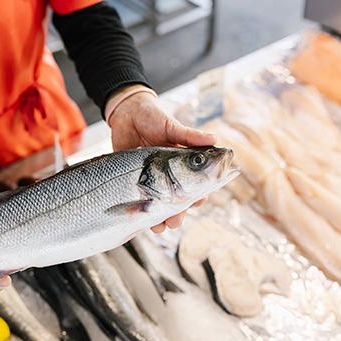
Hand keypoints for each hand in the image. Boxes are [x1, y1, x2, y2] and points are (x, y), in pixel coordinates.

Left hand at [108, 85, 215, 232]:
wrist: (126, 114)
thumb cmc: (153, 117)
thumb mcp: (171, 126)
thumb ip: (190, 136)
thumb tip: (215, 139)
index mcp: (183, 163)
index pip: (196, 184)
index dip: (199, 195)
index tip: (198, 202)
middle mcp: (169, 175)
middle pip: (177, 201)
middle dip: (178, 213)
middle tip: (175, 221)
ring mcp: (151, 180)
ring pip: (160, 206)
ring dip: (162, 219)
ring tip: (161, 227)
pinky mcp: (134, 181)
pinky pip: (141, 203)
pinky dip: (143, 216)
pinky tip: (146, 224)